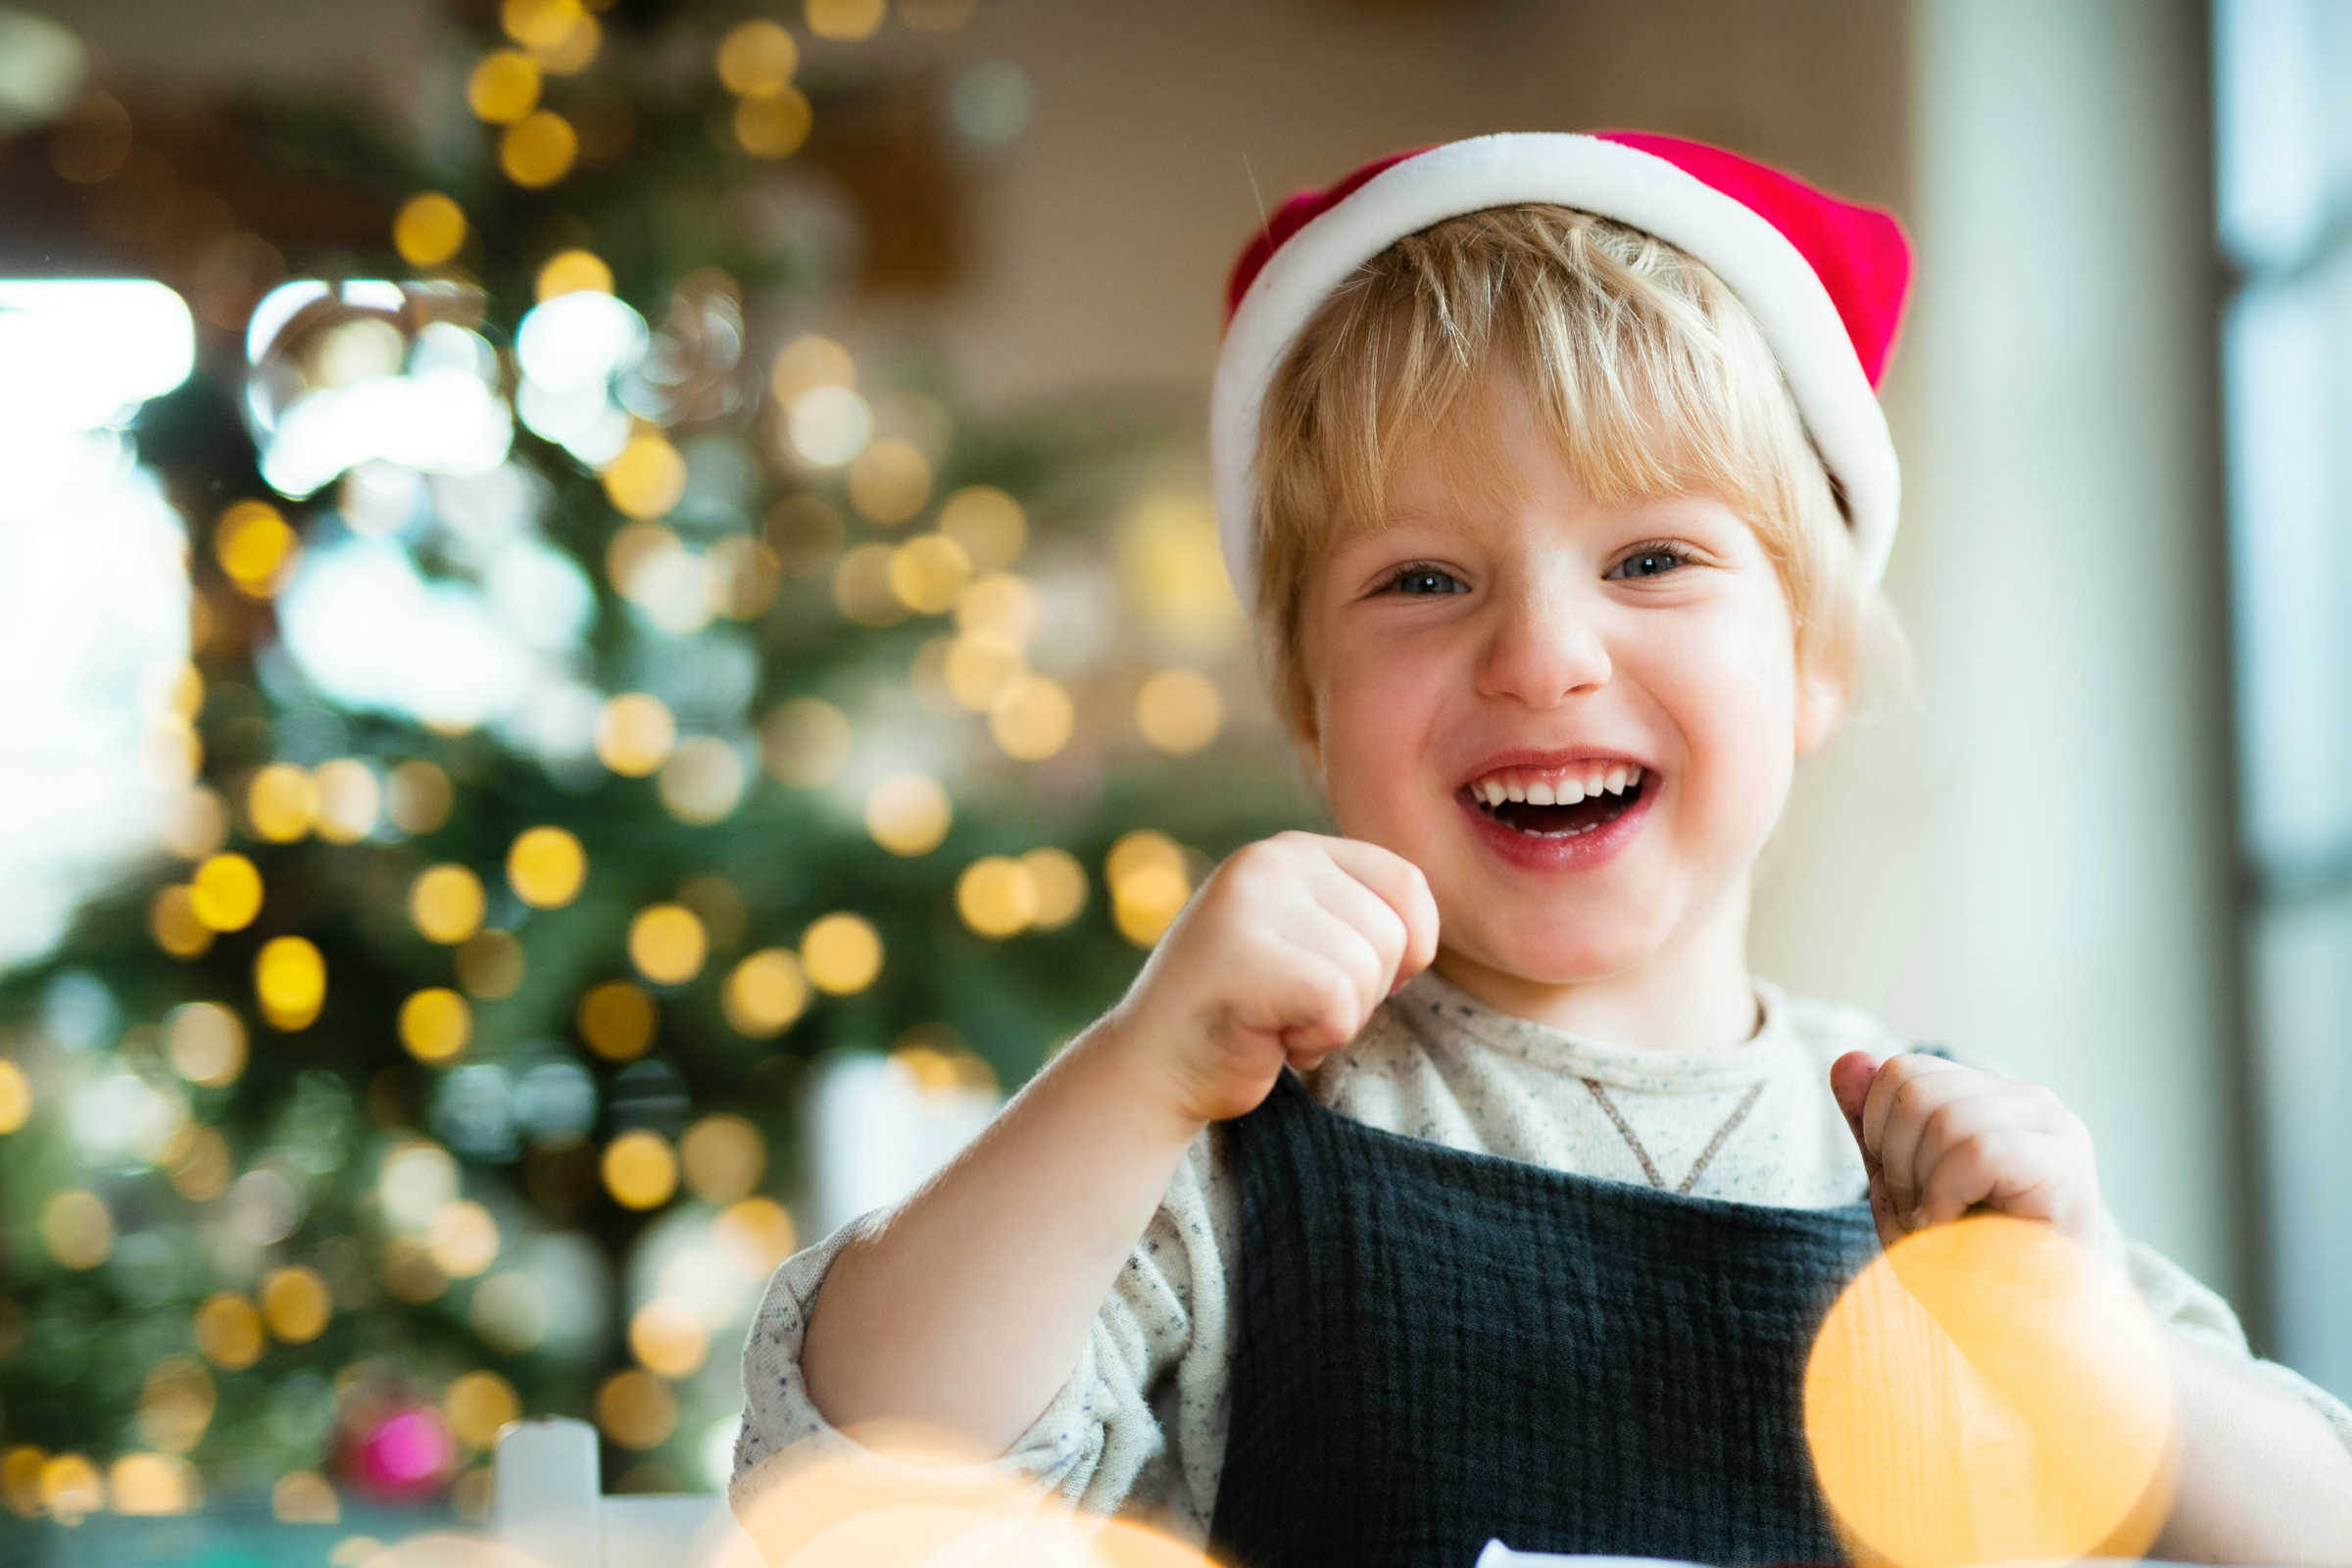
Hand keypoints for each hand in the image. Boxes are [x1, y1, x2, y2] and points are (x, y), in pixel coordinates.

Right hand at [1097, 830, 1440, 1126]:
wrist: (1152, 1067)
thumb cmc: (1244, 1013)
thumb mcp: (1303, 940)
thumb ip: (1353, 916)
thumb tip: (1426, 933)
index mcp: (1291, 850)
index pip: (1407, 885)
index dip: (1407, 950)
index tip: (1352, 981)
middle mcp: (1270, 859)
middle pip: (1394, 934)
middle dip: (1363, 993)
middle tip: (1293, 1005)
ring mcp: (1251, 902)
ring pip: (1369, 971)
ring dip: (1335, 1020)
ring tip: (1274, 1017)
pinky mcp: (1245, 954)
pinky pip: (1339, 1004)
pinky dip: (1314, 1040)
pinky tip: (1266, 1036)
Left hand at [1829, 1050, 2104, 1258]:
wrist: (2021, 1346)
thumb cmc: (1966, 1275)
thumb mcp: (1899, 1190)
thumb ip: (1874, 1127)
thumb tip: (1845, 1059)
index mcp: (1996, 1102)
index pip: (1904, 1070)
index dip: (1879, 1132)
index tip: (1906, 1191)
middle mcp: (2034, 1103)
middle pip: (1914, 1086)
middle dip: (1896, 1160)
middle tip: (1926, 1216)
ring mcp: (2056, 1129)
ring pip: (1940, 1116)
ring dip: (1922, 1185)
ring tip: (1949, 1228)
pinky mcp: (2066, 1164)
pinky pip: (1975, 1149)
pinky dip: (1948, 1198)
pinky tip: (1964, 1232)